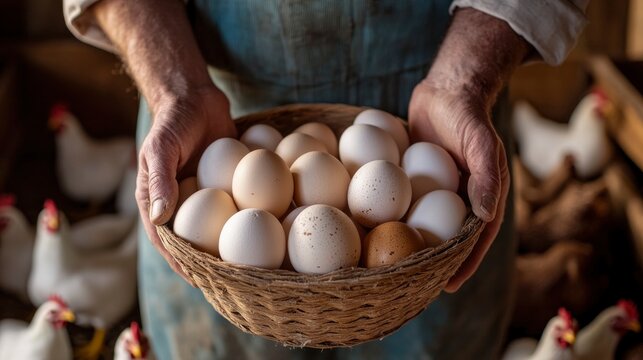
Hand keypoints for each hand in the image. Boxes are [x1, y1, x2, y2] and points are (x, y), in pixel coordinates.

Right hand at [136, 87, 236, 282]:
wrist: (195, 97)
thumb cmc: (172, 121)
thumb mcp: (161, 147)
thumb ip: (160, 179)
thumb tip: (159, 217)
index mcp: (159, 202)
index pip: (168, 241)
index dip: (182, 263)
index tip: (199, 282)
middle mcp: (185, 204)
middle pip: (196, 241)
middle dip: (211, 263)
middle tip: (232, 283)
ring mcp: (209, 196)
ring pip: (221, 228)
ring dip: (234, 246)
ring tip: (255, 266)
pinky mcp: (230, 184)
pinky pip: (240, 204)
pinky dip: (251, 218)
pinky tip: (272, 229)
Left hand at [408, 80, 508, 292]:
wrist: (444, 91)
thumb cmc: (468, 116)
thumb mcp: (482, 143)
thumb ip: (486, 176)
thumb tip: (484, 215)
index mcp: (480, 199)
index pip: (475, 240)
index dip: (464, 264)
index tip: (449, 287)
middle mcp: (455, 200)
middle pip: (445, 238)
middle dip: (432, 262)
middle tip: (413, 287)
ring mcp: (429, 191)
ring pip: (419, 224)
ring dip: (406, 245)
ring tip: (387, 267)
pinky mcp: (408, 179)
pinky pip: (398, 202)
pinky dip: (388, 216)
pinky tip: (368, 230)